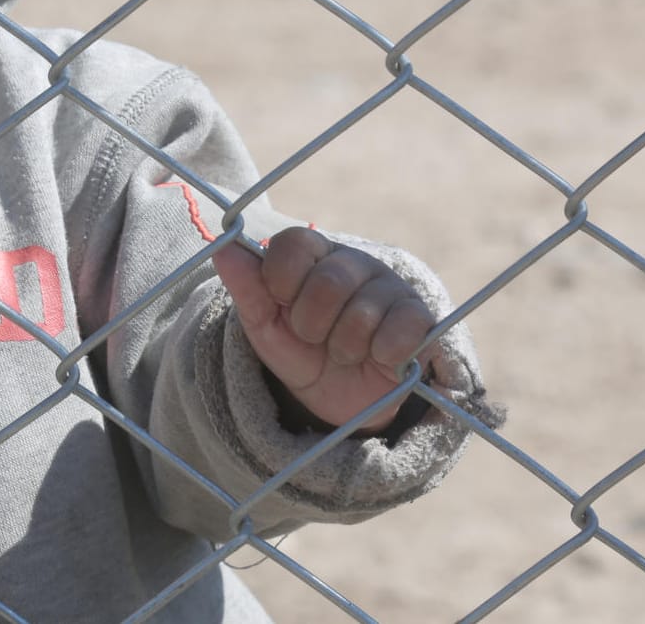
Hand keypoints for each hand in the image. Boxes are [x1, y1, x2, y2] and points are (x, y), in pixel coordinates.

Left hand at [213, 227, 434, 433]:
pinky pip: (402, 330)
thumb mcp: (264, 326)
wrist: (339, 400)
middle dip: (311, 324)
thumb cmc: (299, 352)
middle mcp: (355, 263)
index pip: (295, 244)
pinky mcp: (421, 318)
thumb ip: (246, 287)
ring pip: (362, 314)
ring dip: (343, 347)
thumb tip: (223, 247)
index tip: (281, 304)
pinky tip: (376, 358)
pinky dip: (381, 354)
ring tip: (344, 351)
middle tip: (314, 337)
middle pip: (329, 282)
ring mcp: (391, 287)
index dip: (281, 281)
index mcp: (315, 255)